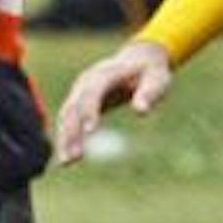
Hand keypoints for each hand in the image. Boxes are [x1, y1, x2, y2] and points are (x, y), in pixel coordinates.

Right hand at [55, 39, 173, 163]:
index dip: (89, 111)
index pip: (92, 92)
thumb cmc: (150, 72)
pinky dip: (65, 138)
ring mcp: (79, 91)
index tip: (89, 132)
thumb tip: (141, 111)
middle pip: (73, 107)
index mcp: (105, 73)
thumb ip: (149, 93)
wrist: (138, 59)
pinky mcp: (79, 102)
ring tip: (67, 163)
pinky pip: (68, 121)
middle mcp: (86, 81)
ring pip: (66, 116)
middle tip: (73, 158)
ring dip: (65, 138)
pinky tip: (66, 158)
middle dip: (71, 132)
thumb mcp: (157, 79)